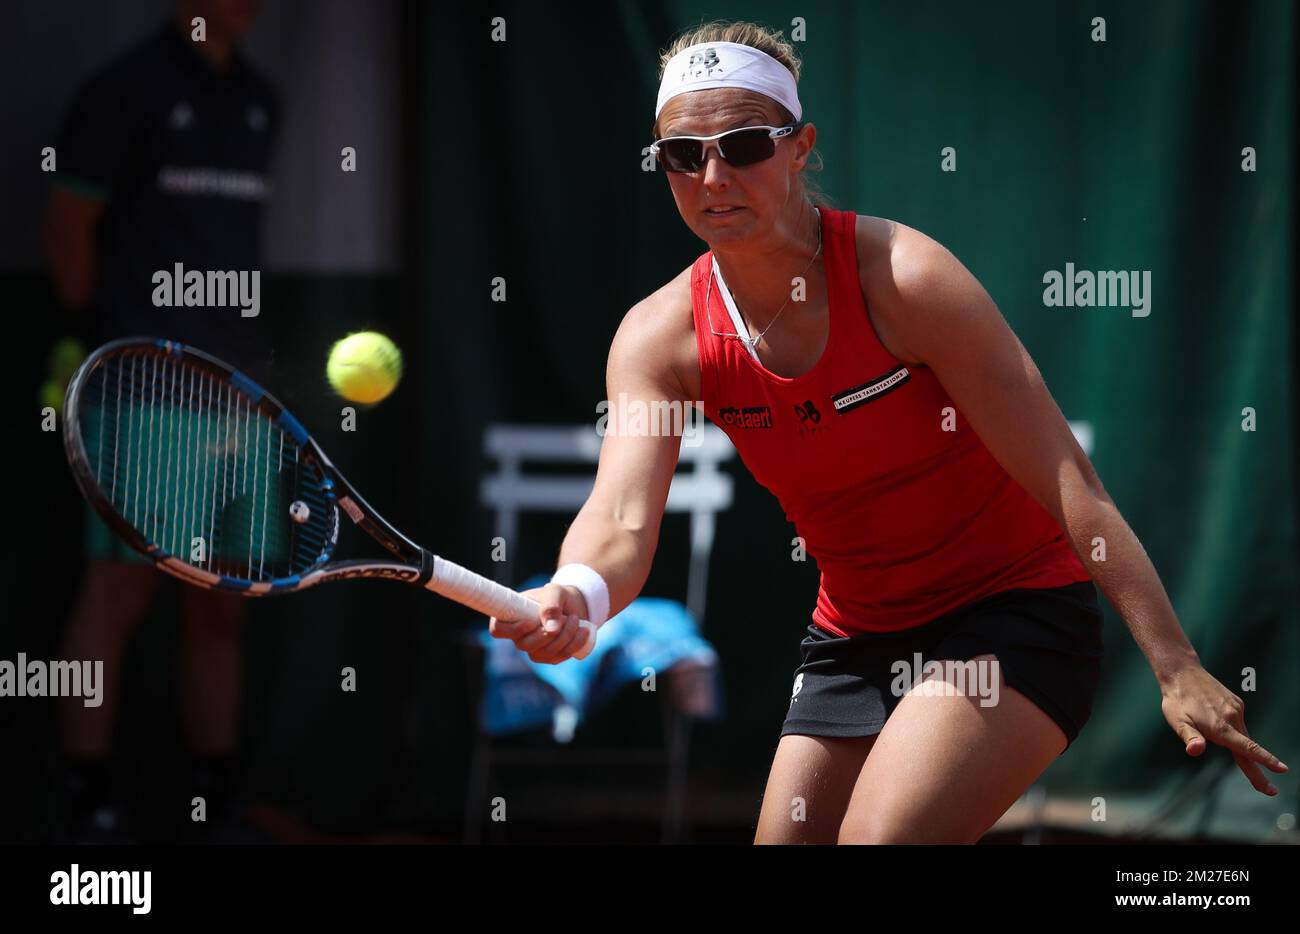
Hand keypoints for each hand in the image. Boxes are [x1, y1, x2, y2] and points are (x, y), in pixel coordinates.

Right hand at [487, 584, 592, 663]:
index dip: (512, 630)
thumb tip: (551, 628)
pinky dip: (573, 645)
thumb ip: (551, 604)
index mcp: (511, 617)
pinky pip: (558, 658)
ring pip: (543, 654)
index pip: (498, 630)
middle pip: (525, 645)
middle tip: (567, 617)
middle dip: (549, 634)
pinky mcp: (550, 656)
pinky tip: (583, 632)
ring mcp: (534, 648)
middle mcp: (519, 636)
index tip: (532, 622)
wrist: (575, 604)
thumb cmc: (559, 596)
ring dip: (564, 638)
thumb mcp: (555, 592)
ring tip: (576, 619)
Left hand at [1159, 664, 1287, 794]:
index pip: (1247, 748)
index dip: (1264, 760)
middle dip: (1260, 769)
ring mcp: (1236, 709)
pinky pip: (1236, 721)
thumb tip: (1195, 750)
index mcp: (1220, 727)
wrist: (1182, 672)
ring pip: (1242, 734)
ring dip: (1235, 741)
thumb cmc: (1176, 700)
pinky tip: (1211, 715)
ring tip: (1201, 719)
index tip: (1281, 769)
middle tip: (1271, 791)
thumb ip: (1188, 737)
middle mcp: (1233, 718)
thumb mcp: (1176, 721)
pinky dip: (1230, 727)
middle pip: (1249, 749)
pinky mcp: (1236, 703)